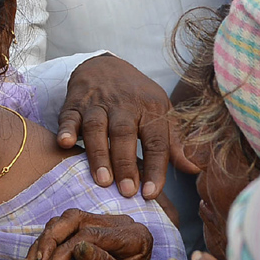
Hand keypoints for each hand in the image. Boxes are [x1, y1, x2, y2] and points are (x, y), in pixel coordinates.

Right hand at [22, 209, 153, 259]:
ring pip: (65, 222)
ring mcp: (103, 228)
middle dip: (52, 239)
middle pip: (76, 219)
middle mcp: (120, 225)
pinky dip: (45, 245)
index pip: (93, 233)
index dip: (67, 248)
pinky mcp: (88, 237)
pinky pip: (62, 232)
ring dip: (44, 242)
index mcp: (135, 235)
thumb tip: (80, 247)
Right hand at [57, 55, 197, 199]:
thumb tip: (194, 168)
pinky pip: (69, 116)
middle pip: (125, 133)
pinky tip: (65, 143)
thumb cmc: (137, 98)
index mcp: (151, 107)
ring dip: (99, 153)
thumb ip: (174, 142)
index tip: (151, 193)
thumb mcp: (161, 113)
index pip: (156, 139)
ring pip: (97, 127)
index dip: (154, 167)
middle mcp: (124, 104)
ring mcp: (97, 103)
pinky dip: (66, 129)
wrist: (104, 66)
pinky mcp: (74, 104)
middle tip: (127, 191)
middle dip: (126, 163)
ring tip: (102, 180)